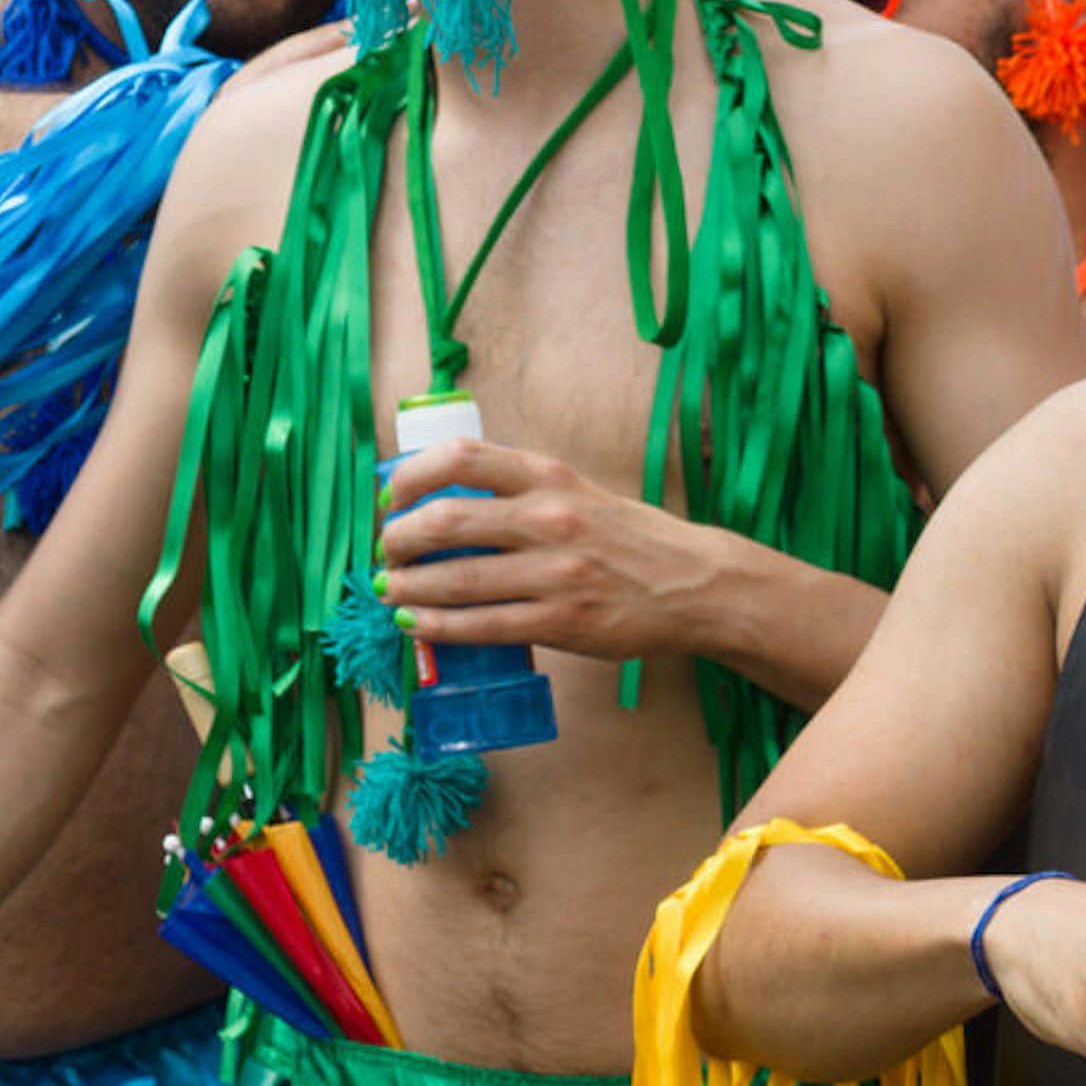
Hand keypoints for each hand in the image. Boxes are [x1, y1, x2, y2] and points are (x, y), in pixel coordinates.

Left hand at [378, 436, 718, 664]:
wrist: (697, 584)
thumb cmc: (632, 539)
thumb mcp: (579, 493)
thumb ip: (522, 494)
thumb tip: (446, 507)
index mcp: (551, 477)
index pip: (460, 458)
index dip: (410, 478)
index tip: (392, 499)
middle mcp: (550, 518)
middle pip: (444, 522)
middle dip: (399, 542)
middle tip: (388, 555)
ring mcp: (556, 573)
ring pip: (456, 580)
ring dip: (408, 589)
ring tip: (391, 592)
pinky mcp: (563, 622)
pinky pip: (482, 626)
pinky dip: (438, 627)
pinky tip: (417, 625)